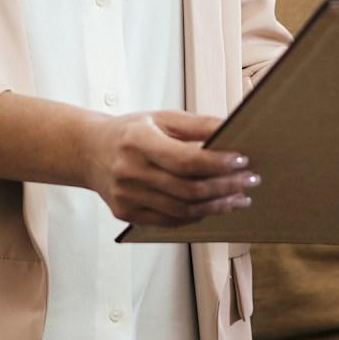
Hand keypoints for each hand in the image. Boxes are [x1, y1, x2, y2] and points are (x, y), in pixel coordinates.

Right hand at [82, 111, 256, 225]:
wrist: (88, 151)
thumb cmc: (130, 131)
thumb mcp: (161, 118)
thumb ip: (197, 125)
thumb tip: (233, 129)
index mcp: (138, 141)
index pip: (186, 160)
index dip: (218, 164)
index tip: (243, 160)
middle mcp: (129, 171)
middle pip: (187, 189)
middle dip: (225, 187)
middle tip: (251, 180)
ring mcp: (126, 196)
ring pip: (182, 211)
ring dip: (217, 206)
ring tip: (239, 198)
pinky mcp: (126, 213)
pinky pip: (169, 221)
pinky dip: (196, 216)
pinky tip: (213, 206)